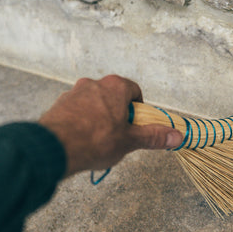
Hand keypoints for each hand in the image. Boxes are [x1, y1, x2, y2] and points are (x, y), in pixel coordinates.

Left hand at [39, 75, 182, 176]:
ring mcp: (75, 92)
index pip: (135, 91)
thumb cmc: (95, 141)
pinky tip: (83, 139)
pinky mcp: (61, 104)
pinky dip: (84, 121)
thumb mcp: (130, 141)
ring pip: (96, 103)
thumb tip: (177, 136)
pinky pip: (79, 110)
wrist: (55, 148)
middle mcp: (94, 84)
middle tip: (120, 135)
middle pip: (115, 97)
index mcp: (115, 87)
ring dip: (101, 117)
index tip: (137, 125)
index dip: (139, 110)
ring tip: (100, 140)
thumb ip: (154, 136)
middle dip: (120, 114)